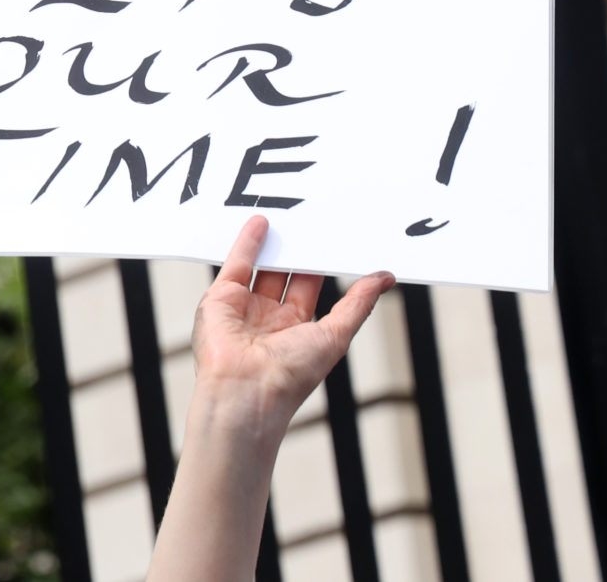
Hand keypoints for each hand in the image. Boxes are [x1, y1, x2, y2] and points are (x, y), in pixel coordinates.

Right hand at [146, 218, 392, 580]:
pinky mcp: (221, 298)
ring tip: (291, 214)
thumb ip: (357, 304)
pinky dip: (247, 243)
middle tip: (313, 218)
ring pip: (261, 266)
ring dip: (274, 242)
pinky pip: (236, 264)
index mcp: (296, 330)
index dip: (322, 263)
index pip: (311, 287)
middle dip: (297, 248)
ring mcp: (243, 307)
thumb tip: (386, 278)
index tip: (337, 237)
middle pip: (285, 273)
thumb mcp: (336, 335)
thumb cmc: (291, 376)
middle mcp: (269, 317)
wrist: (246, 392)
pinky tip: (260, 222)